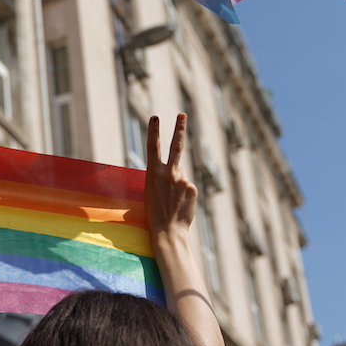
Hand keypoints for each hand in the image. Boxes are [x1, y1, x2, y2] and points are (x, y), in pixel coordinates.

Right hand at [144, 114, 196, 241]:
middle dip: (179, 128)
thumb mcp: (152, 191)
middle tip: (182, 114)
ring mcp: (182, 180)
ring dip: (176, 183)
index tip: (155, 117)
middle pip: (176, 146)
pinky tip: (179, 204)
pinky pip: (187, 186)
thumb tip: (181, 169)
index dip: (153, 131)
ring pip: (181, 173)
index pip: (152, 147)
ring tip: (171, 200)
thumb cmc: (155, 214)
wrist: (168, 231)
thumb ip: (167, 176)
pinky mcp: (192, 188)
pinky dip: (184, 193)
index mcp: (153, 173)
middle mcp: (168, 173)